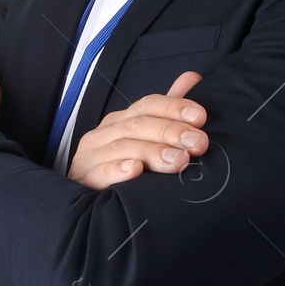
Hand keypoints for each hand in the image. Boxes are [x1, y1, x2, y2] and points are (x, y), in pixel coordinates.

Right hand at [67, 70, 207, 187]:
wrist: (90, 208)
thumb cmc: (125, 167)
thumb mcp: (148, 138)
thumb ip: (169, 110)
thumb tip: (192, 77)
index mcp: (121, 120)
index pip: (148, 105)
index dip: (174, 107)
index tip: (201, 117)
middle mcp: (104, 133)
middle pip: (138, 125)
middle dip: (171, 132)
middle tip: (198, 143)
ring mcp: (91, 155)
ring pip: (123, 147)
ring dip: (153, 152)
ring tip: (179, 160)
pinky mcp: (84, 179)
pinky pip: (100, 172)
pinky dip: (118, 170)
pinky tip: (136, 170)